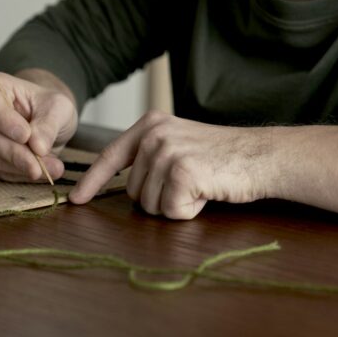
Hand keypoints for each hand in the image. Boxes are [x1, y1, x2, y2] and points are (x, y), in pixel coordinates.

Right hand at [0, 70, 77, 181]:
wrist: (46, 120)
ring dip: (22, 167)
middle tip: (39, 165)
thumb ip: (48, 124)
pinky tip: (42, 173)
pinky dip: (20, 175)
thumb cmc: (48, 106)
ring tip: (52, 169)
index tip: (25, 135)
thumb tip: (38, 147)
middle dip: (15, 153)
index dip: (3, 120)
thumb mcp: (58, 107)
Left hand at [69, 111, 273, 218]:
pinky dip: (190, 211)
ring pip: (150, 206)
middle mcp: (153, 135)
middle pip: (132, 192)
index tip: (76, 200)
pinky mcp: (181, 172)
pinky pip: (171, 212)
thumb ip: (150, 157)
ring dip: (176, 206)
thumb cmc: (223, 157)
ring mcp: (166, 152)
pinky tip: (208, 193)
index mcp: (149, 125)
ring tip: (201, 185)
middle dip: (159, 199)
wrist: (261, 155)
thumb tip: (121, 186)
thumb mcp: (179, 144)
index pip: (110, 156)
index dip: (91, 182)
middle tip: (191, 183)